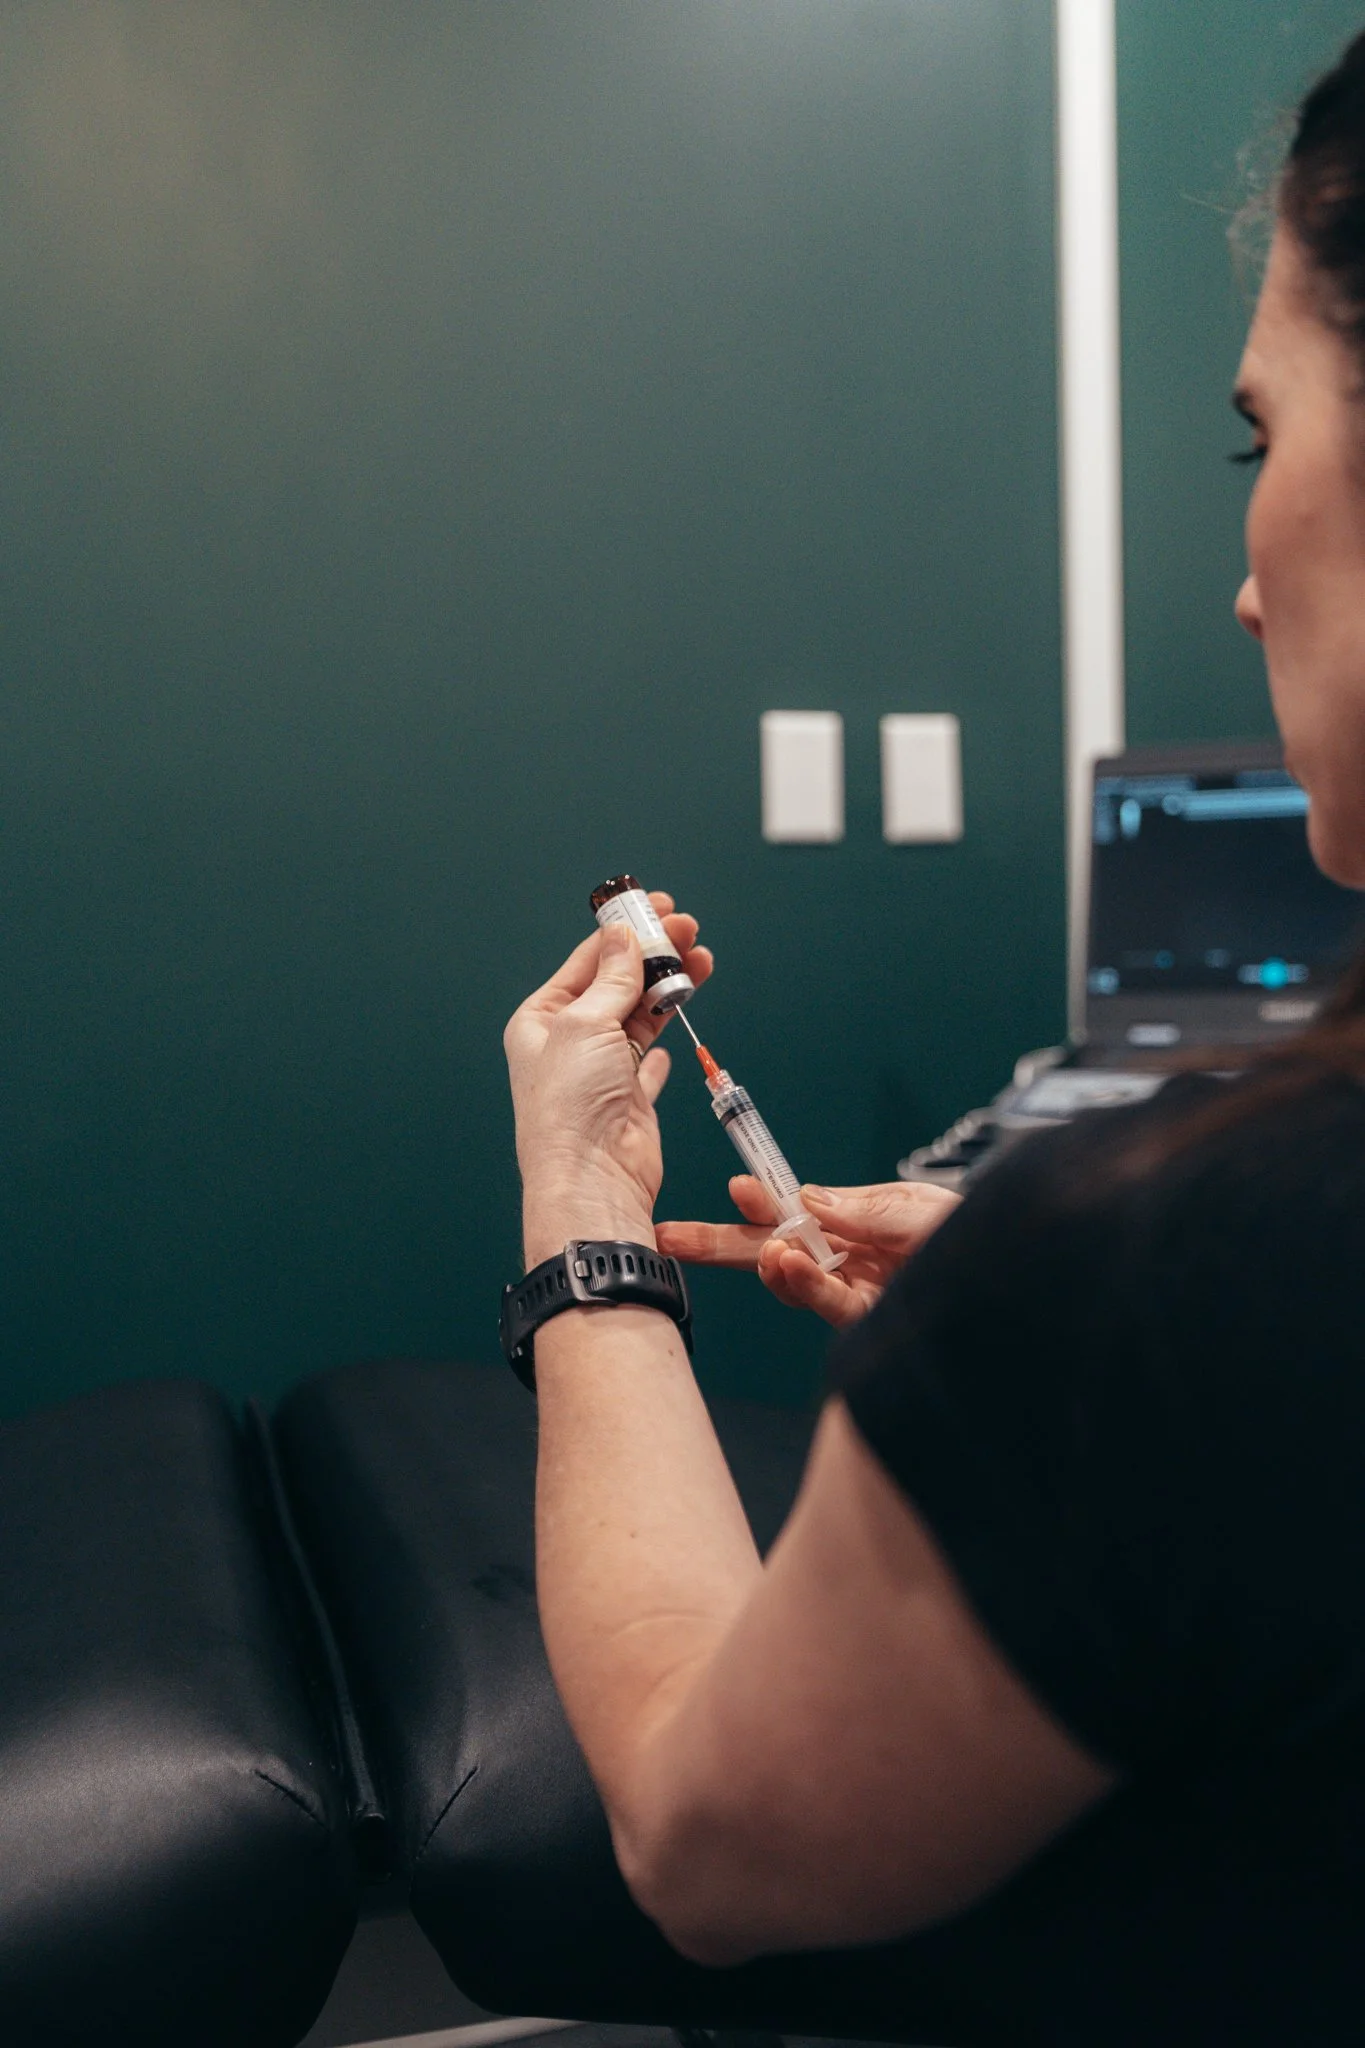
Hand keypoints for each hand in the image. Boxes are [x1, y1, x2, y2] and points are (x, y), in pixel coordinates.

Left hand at [504, 893, 712, 1263]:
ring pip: (641, 1014)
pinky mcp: (630, 1096)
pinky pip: (648, 1059)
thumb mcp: (585, 1023)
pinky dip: (663, 1039)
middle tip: (687, 929)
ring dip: (670, 987)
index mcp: (540, 1020)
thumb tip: (622, 938)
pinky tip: (677, 1015)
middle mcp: (568, 1042)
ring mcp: (601, 1070)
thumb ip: (612, 978)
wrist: (593, 1176)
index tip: (655, 907)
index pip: (587, 961)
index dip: (622, 931)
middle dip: (654, 955)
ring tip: (700, 960)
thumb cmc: (570, 1105)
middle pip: (618, 983)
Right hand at [657, 1176, 959, 1328]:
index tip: (736, 1187)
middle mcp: (850, 1262)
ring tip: (766, 1250)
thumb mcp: (917, 1207)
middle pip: (775, 1252)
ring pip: (795, 1283)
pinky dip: (805, 1285)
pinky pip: (830, 1305)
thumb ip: (861, 1208)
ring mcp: (859, 1294)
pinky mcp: (873, 1323)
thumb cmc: (977, 1236)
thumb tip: (805, 1198)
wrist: (1024, 1272)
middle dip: (723, 1244)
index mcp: (856, 1226)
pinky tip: (787, 1264)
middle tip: (672, 1239)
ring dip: (772, 1265)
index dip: (762, 1204)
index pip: (795, 1214)